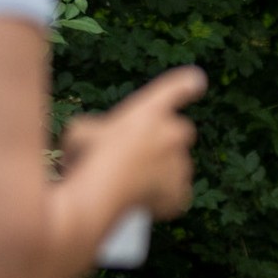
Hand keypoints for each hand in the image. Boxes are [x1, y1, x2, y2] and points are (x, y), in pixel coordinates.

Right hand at [62, 66, 206, 218]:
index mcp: (150, 111)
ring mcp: (181, 164)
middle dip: (158, 142)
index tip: (196, 80)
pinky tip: (137, 198)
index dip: (183, 85)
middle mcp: (173, 133)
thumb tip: (102, 142)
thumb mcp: (82, 133)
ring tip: (126, 180)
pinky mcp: (181, 193)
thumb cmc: (86, 159)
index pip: (173, 91)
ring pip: (174, 165)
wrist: (97, 196)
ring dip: (157, 170)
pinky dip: (159, 196)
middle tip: (129, 156)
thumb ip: (98, 130)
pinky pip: (173, 192)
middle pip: (174, 134)